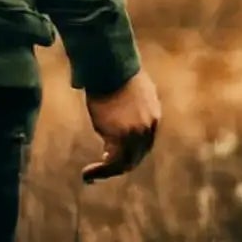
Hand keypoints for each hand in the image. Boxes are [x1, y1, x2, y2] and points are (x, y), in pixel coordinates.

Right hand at [81, 69, 159, 183]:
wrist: (111, 66)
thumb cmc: (115, 71)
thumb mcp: (132, 88)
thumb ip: (133, 103)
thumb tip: (121, 107)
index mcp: (153, 115)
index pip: (145, 142)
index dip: (131, 152)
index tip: (113, 154)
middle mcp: (148, 127)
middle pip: (136, 155)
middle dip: (121, 165)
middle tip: (103, 168)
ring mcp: (135, 133)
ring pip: (124, 162)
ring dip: (107, 171)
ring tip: (90, 176)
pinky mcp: (120, 136)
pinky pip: (111, 161)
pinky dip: (100, 170)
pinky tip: (88, 173)